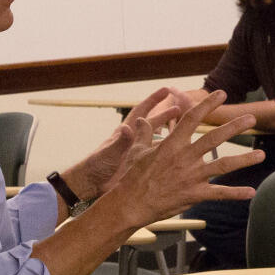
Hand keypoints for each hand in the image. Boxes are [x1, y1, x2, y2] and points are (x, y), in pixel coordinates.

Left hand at [65, 86, 195, 198]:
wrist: (91, 184)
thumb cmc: (96, 166)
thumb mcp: (109, 153)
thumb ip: (120, 141)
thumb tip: (127, 128)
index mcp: (125, 132)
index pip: (141, 111)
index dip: (153, 99)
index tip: (166, 90)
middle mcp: (133, 140)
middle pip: (152, 123)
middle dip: (166, 115)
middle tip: (180, 108)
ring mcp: (136, 152)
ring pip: (156, 140)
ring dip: (168, 135)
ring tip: (183, 132)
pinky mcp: (138, 164)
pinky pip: (155, 155)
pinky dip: (164, 153)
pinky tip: (176, 154)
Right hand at [103, 90, 261, 227]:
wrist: (130, 204)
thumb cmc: (131, 177)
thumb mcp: (136, 152)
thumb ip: (143, 134)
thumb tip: (142, 119)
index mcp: (171, 144)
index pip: (192, 118)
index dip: (208, 104)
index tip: (221, 93)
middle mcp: (185, 158)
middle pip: (214, 138)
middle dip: (234, 127)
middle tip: (251, 118)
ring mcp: (191, 176)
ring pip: (223, 165)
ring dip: (244, 160)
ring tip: (261, 154)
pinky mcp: (194, 194)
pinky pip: (219, 194)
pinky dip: (236, 193)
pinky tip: (251, 192)